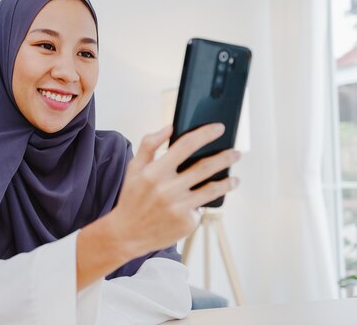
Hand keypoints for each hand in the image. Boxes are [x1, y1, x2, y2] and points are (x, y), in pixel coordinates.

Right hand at [109, 123, 240, 258]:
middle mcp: (167, 189)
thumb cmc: (131, 199)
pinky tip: (206, 201)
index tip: (219, 128)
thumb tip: (169, 128)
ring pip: (212, 189)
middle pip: (205, 167)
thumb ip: (148, 145)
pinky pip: (202, 208)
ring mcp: (178, 207)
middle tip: (236, 153)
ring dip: (228, 181)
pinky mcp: (186, 223)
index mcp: (154, 172)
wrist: (127, 234)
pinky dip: (205, 203)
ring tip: (234, 178)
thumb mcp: (133, 169)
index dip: (205, 134)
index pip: (185, 145)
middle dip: (225, 157)